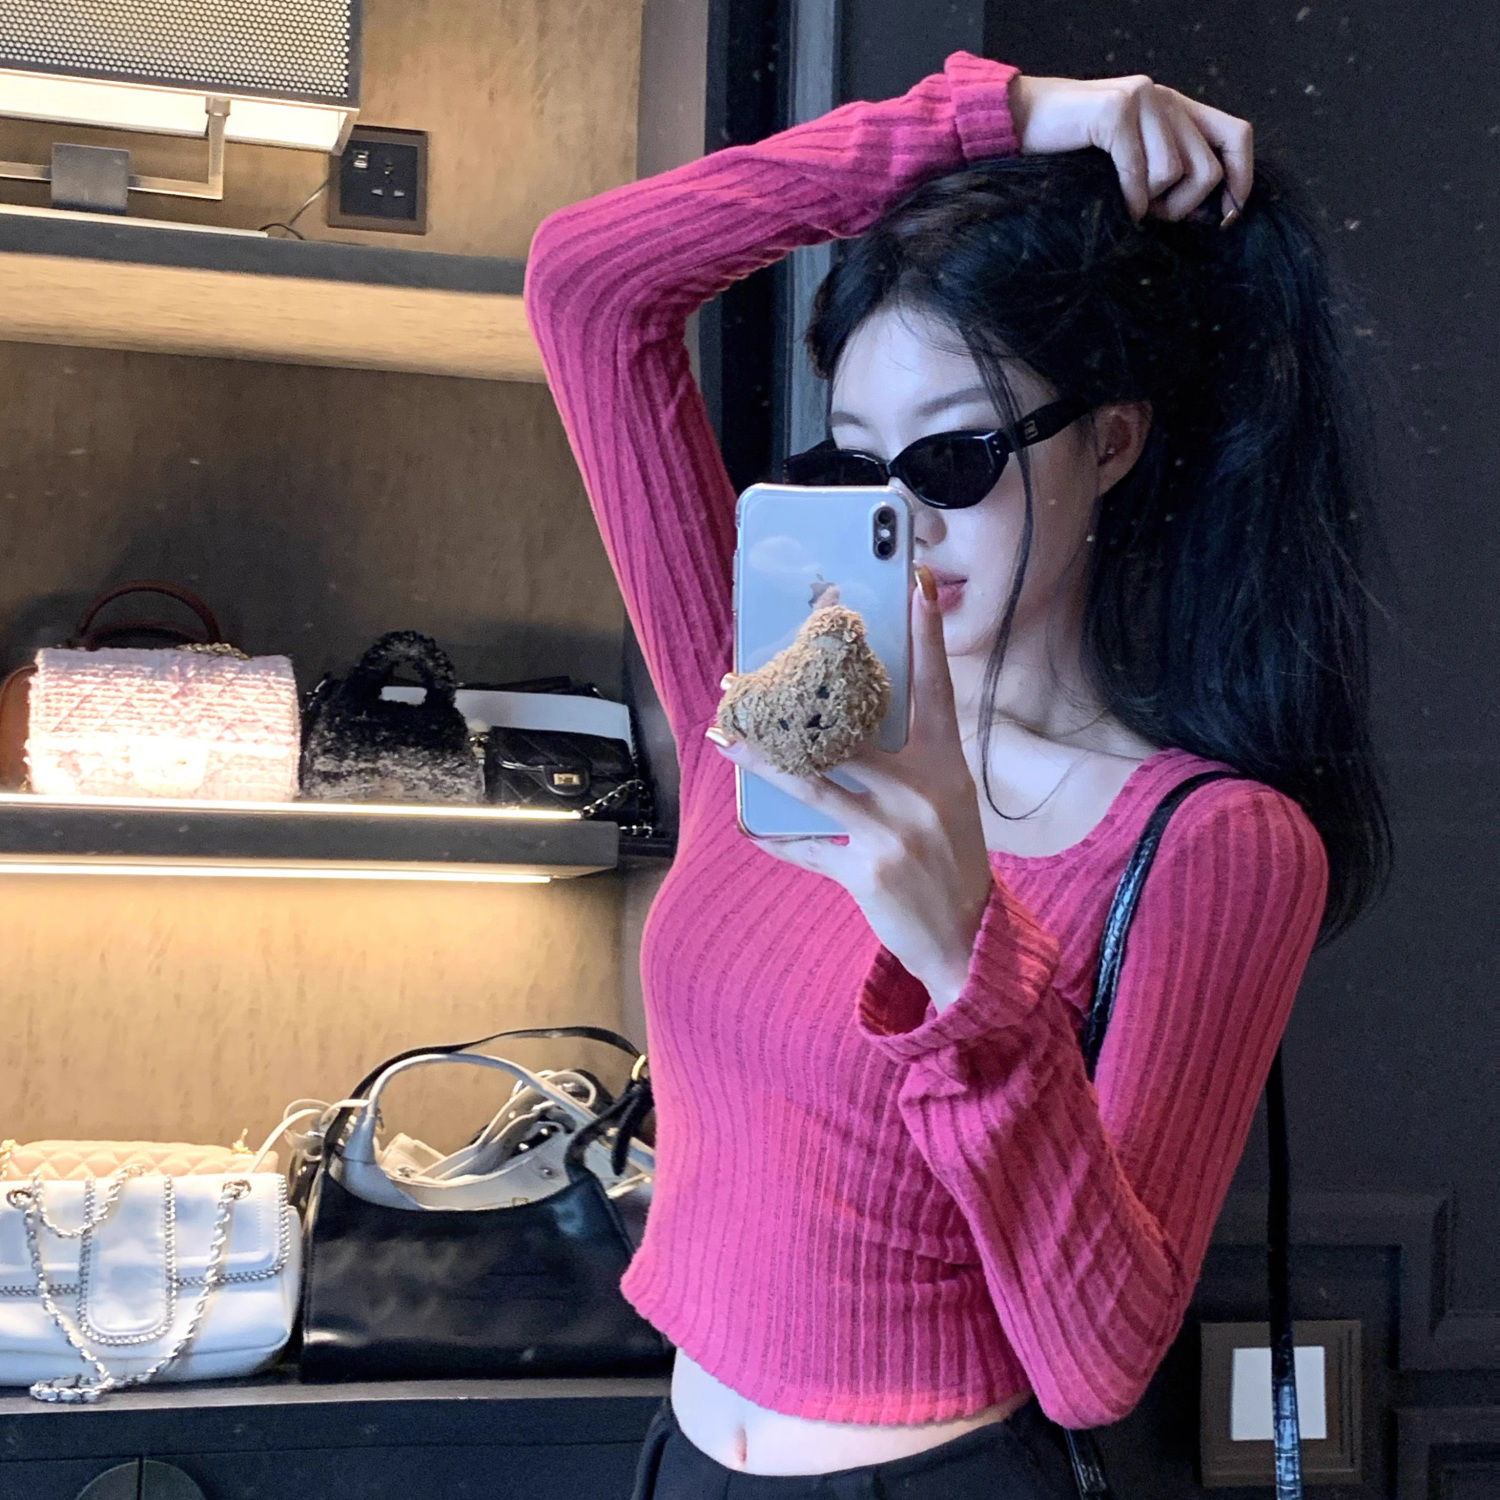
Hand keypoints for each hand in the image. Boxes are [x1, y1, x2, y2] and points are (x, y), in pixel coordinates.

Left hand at [705, 566, 994, 1008]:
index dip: (926, 635)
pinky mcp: (867, 870)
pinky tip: (746, 823)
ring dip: (761, 760)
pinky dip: (774, 837)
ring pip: (811, 783)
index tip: (916, 585)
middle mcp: (921, 790)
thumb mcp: (946, 799)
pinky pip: (806, 847)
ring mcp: (893, 830)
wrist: (966, 937)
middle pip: (847, 731)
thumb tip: (844, 724)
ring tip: (725, 736)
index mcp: (945, 764)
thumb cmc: (950, 858)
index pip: (936, 687)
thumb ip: (909, 759)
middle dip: (795, 703)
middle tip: (747, 678)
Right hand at [1007, 72, 1251, 224]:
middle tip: (1150, 214)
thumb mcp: (1128, 160)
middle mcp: (1165, 98)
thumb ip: (1165, 169)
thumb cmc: (1067, 153)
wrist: (1015, 122)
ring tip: (1124, 202)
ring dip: (1150, 204)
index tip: (1226, 217)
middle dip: (1182, 207)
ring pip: (1176, 174)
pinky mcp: (1116, 112)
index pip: (1236, 136)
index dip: (1241, 179)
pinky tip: (1113, 203)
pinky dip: (1128, 201)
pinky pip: (1140, 175)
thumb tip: (1207, 211)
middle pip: (1208, 168)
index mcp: (1175, 107)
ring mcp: (1142, 100)